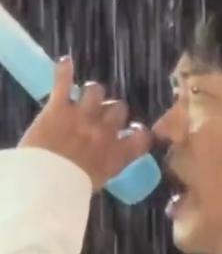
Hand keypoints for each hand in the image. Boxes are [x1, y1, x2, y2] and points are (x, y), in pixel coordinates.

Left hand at [18, 56, 151, 190]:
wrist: (48, 183)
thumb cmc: (71, 191)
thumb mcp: (98, 183)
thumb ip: (105, 168)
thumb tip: (103, 165)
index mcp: (118, 152)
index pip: (142, 136)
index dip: (140, 131)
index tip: (136, 131)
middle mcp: (105, 130)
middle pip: (118, 109)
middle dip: (111, 111)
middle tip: (101, 116)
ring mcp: (83, 115)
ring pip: (96, 91)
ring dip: (91, 94)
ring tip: (83, 96)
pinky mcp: (60, 107)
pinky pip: (64, 82)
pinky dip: (63, 70)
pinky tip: (65, 62)